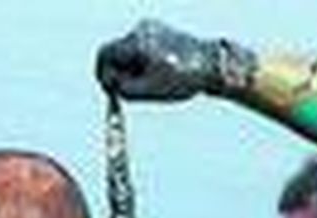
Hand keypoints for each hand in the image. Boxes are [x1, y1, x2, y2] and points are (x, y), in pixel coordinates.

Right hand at [95, 19, 243, 100]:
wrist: (213, 64)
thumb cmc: (183, 78)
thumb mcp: (147, 91)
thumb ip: (122, 89)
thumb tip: (111, 85)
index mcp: (137, 42)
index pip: (104, 55)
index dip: (103, 74)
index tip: (111, 89)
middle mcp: (142, 30)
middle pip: (116, 52)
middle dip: (120, 72)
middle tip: (133, 90)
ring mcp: (152, 27)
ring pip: (129, 51)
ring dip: (133, 68)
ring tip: (153, 82)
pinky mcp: (161, 30)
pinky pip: (141, 48)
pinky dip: (143, 61)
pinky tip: (159, 72)